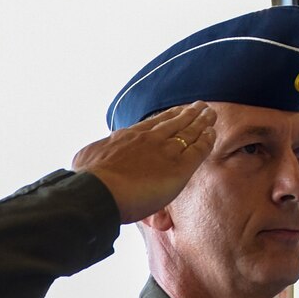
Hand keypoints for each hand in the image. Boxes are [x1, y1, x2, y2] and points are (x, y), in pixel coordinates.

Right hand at [70, 102, 216, 224]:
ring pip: (189, 131)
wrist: (98, 191)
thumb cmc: (87, 180)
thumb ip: (95, 155)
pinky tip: (212, 134)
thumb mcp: (86, 159)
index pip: (154, 123)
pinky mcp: (178, 167)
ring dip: (202, 121)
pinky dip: (206, 140)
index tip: (176, 111)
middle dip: (189, 113)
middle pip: (175, 121)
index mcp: (128, 136)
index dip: (168, 116)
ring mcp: (165, 151)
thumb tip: (88, 158)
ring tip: (211, 113)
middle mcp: (149, 139)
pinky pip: (198, 149)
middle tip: (200, 106)